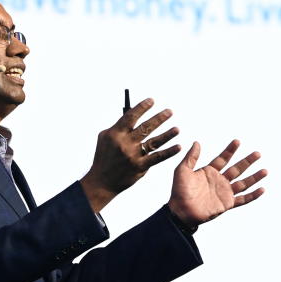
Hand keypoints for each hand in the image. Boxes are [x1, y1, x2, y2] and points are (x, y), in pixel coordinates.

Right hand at [81, 98, 180, 212]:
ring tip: (177, 129)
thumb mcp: (105, 138)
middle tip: (170, 112)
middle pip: (146, 127)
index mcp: (116, 133)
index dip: (142, 107)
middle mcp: (125, 143)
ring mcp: (133, 155)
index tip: (152, 101)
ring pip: (154, 141)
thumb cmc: (104, 157)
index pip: (131, 116)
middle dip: (159, 118)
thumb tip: (132, 114)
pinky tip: (178, 146)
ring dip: (168, 134)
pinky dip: (169, 152)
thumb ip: (118, 126)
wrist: (102, 181)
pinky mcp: (140, 167)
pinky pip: (157, 157)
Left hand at [168, 140, 266, 227]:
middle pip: (237, 169)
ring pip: (243, 183)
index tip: (237, 141)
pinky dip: (253, 195)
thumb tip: (197, 142)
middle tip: (258, 153)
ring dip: (254, 177)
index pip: (223, 158)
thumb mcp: (182, 171)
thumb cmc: (179, 191)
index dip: (230, 150)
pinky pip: (243, 199)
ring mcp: (224, 192)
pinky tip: (262, 189)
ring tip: (265, 170)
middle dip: (247, 161)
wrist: (181, 211)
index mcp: (209, 172)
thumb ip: (191, 157)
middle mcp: (219, 181)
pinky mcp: (227, 204)